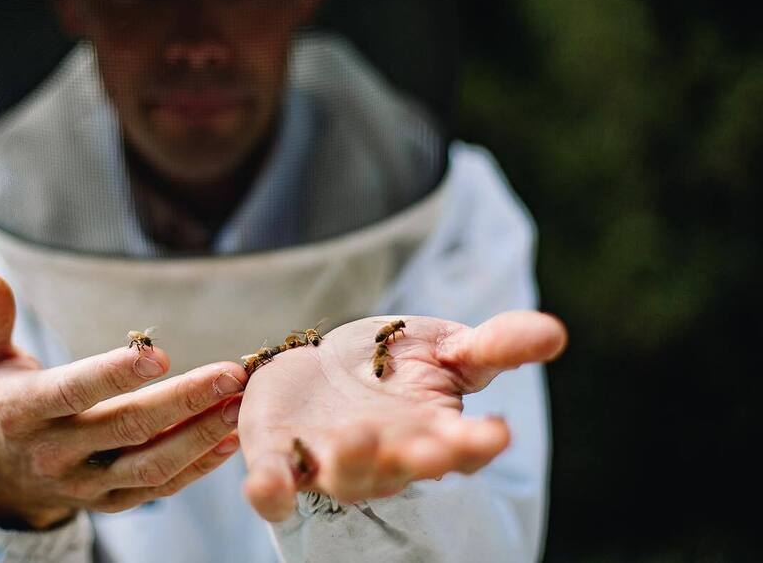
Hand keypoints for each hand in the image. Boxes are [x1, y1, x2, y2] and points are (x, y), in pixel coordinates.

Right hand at [0, 271, 246, 528]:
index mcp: (22, 413)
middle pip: (127, 427)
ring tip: (239, 404)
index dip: (115, 374)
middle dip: (184, 400)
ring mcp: (84, 484)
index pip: (74, 392)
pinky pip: (158, 488)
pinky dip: (197, 467)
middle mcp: (54, 453)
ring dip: (200, 435)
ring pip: (149, 464)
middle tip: (230, 374)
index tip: (161, 354)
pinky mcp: (109, 503)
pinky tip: (230, 438)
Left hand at [238, 312, 566, 520]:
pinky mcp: (282, 454)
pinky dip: (272, 491)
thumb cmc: (397, 363)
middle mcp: (385, 456)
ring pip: (346, 473)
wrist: (325, 367)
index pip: (462, 445)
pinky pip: (277, 483)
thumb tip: (556, 333)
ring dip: (352, 461)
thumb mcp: (451, 347)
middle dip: (420, 459)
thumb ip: (498, 344)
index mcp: (431, 432)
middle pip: (406, 465)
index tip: (498, 433)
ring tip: (356, 439)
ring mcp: (331, 459)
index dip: (478, 443)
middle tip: (434, 451)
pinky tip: (267, 492)